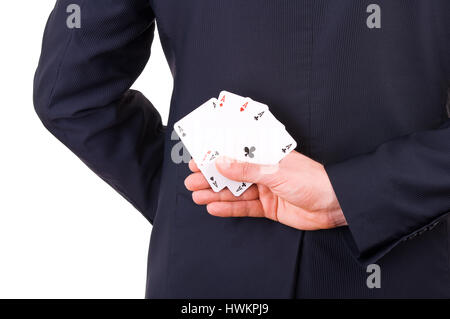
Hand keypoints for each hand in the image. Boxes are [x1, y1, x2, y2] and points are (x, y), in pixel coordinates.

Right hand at [184, 151, 346, 229]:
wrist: (335, 205)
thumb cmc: (312, 181)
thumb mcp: (276, 172)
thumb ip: (248, 169)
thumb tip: (222, 163)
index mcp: (267, 154)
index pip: (237, 151)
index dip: (217, 153)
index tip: (198, 156)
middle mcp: (264, 170)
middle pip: (232, 172)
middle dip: (211, 176)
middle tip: (191, 180)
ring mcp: (265, 189)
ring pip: (235, 191)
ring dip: (216, 193)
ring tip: (196, 195)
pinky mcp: (268, 206)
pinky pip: (244, 207)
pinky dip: (229, 208)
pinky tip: (213, 208)